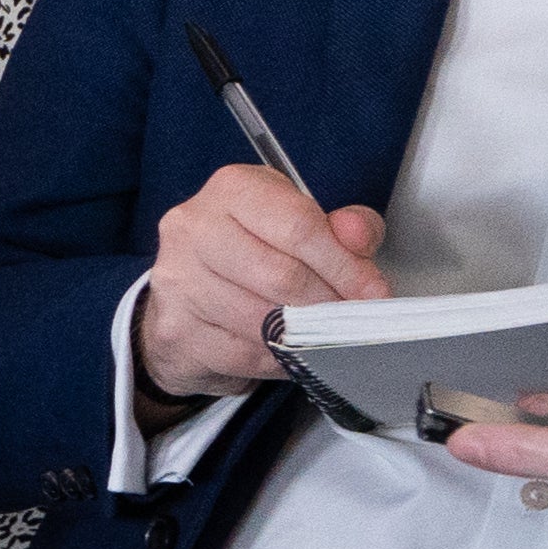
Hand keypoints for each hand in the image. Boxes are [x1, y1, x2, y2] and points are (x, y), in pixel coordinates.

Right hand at [137, 165, 388, 401]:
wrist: (185, 300)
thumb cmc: (251, 257)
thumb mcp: (302, 227)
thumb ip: (342, 228)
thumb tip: (358, 236)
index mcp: (233, 189)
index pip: (298, 225)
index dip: (344, 265)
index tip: (371, 291)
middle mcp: (195, 227)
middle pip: (280, 274)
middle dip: (327, 303)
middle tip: (350, 317)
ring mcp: (178, 279)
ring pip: (262, 319)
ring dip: (302, 334)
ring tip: (319, 333)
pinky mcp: (176, 328)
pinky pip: (244, 353)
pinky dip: (276, 358)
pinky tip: (284, 349)